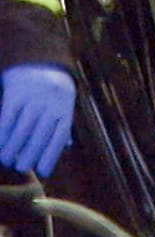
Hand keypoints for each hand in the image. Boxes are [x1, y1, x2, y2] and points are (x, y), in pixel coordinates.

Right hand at [0, 64, 75, 178]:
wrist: (39, 64)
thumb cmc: (53, 93)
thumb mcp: (63, 106)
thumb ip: (63, 125)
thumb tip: (65, 147)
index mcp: (65, 110)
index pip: (58, 138)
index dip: (51, 156)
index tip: (44, 172)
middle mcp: (51, 104)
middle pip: (39, 136)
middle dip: (29, 155)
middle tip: (20, 168)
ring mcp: (33, 99)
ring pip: (21, 129)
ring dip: (12, 148)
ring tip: (7, 160)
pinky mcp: (15, 94)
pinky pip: (7, 118)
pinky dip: (2, 134)